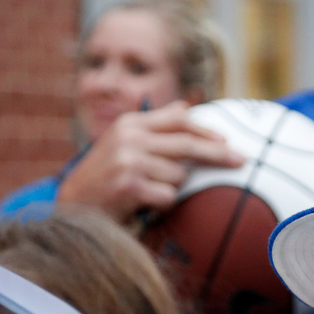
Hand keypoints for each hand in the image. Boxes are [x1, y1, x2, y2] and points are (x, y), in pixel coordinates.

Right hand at [56, 101, 244, 221]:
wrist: (72, 206)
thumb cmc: (105, 178)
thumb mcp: (123, 143)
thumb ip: (155, 128)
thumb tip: (185, 108)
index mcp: (130, 124)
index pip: (178, 120)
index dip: (205, 130)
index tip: (227, 140)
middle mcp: (129, 137)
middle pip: (187, 144)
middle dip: (218, 154)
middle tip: (241, 160)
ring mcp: (128, 160)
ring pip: (178, 176)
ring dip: (171, 188)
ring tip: (147, 193)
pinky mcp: (129, 185)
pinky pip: (168, 196)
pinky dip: (161, 204)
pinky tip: (141, 205)